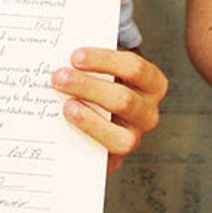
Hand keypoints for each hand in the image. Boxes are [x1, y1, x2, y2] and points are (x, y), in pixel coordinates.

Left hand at [52, 47, 167, 172]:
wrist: (103, 113)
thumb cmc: (104, 81)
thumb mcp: (107, 66)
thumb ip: (93, 60)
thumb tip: (65, 53)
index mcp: (152, 83)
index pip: (134, 68)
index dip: (104, 60)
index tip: (75, 56)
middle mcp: (148, 112)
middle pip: (123, 100)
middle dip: (88, 87)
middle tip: (59, 77)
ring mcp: (135, 138)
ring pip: (118, 134)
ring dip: (88, 120)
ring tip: (65, 106)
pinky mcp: (117, 159)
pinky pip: (103, 158)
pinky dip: (84, 144)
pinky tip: (66, 131)